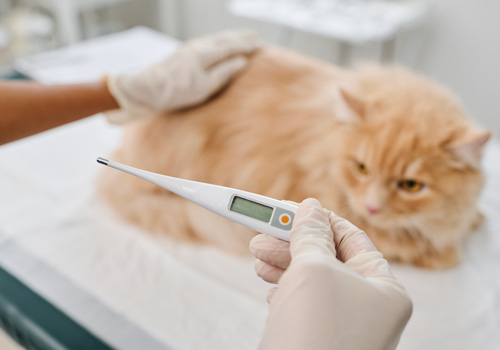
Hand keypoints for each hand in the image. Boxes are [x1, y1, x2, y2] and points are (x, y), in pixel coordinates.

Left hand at [106, 30, 257, 122]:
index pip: (231, 46)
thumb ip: (225, 72)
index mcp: (206, 52)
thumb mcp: (206, 86)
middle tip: (253, 37)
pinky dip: (217, 44)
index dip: (246, 45)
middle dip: (239, 38)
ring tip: (239, 39)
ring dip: (228, 39)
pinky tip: (217, 47)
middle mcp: (197, 46)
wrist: (147, 90)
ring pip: (214, 40)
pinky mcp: (182, 55)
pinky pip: (206, 44)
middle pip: (223, 39)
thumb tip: (241, 61)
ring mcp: (188, 49)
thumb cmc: (176, 91)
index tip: (259, 45)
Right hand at [250, 198, 411, 349]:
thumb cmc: (315, 335)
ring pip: (311, 279)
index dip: (319, 218)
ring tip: (258, 254)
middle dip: (291, 241)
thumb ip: (311, 234)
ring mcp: (344, 325)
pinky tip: (271, 285)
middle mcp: (368, 307)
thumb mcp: (313, 269)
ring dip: (282, 262)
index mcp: (384, 289)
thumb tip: (309, 208)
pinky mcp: (319, 337)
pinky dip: (284, 288)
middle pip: (327, 257)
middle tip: (263, 230)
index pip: (351, 238)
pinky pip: (303, 302)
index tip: (289, 207)